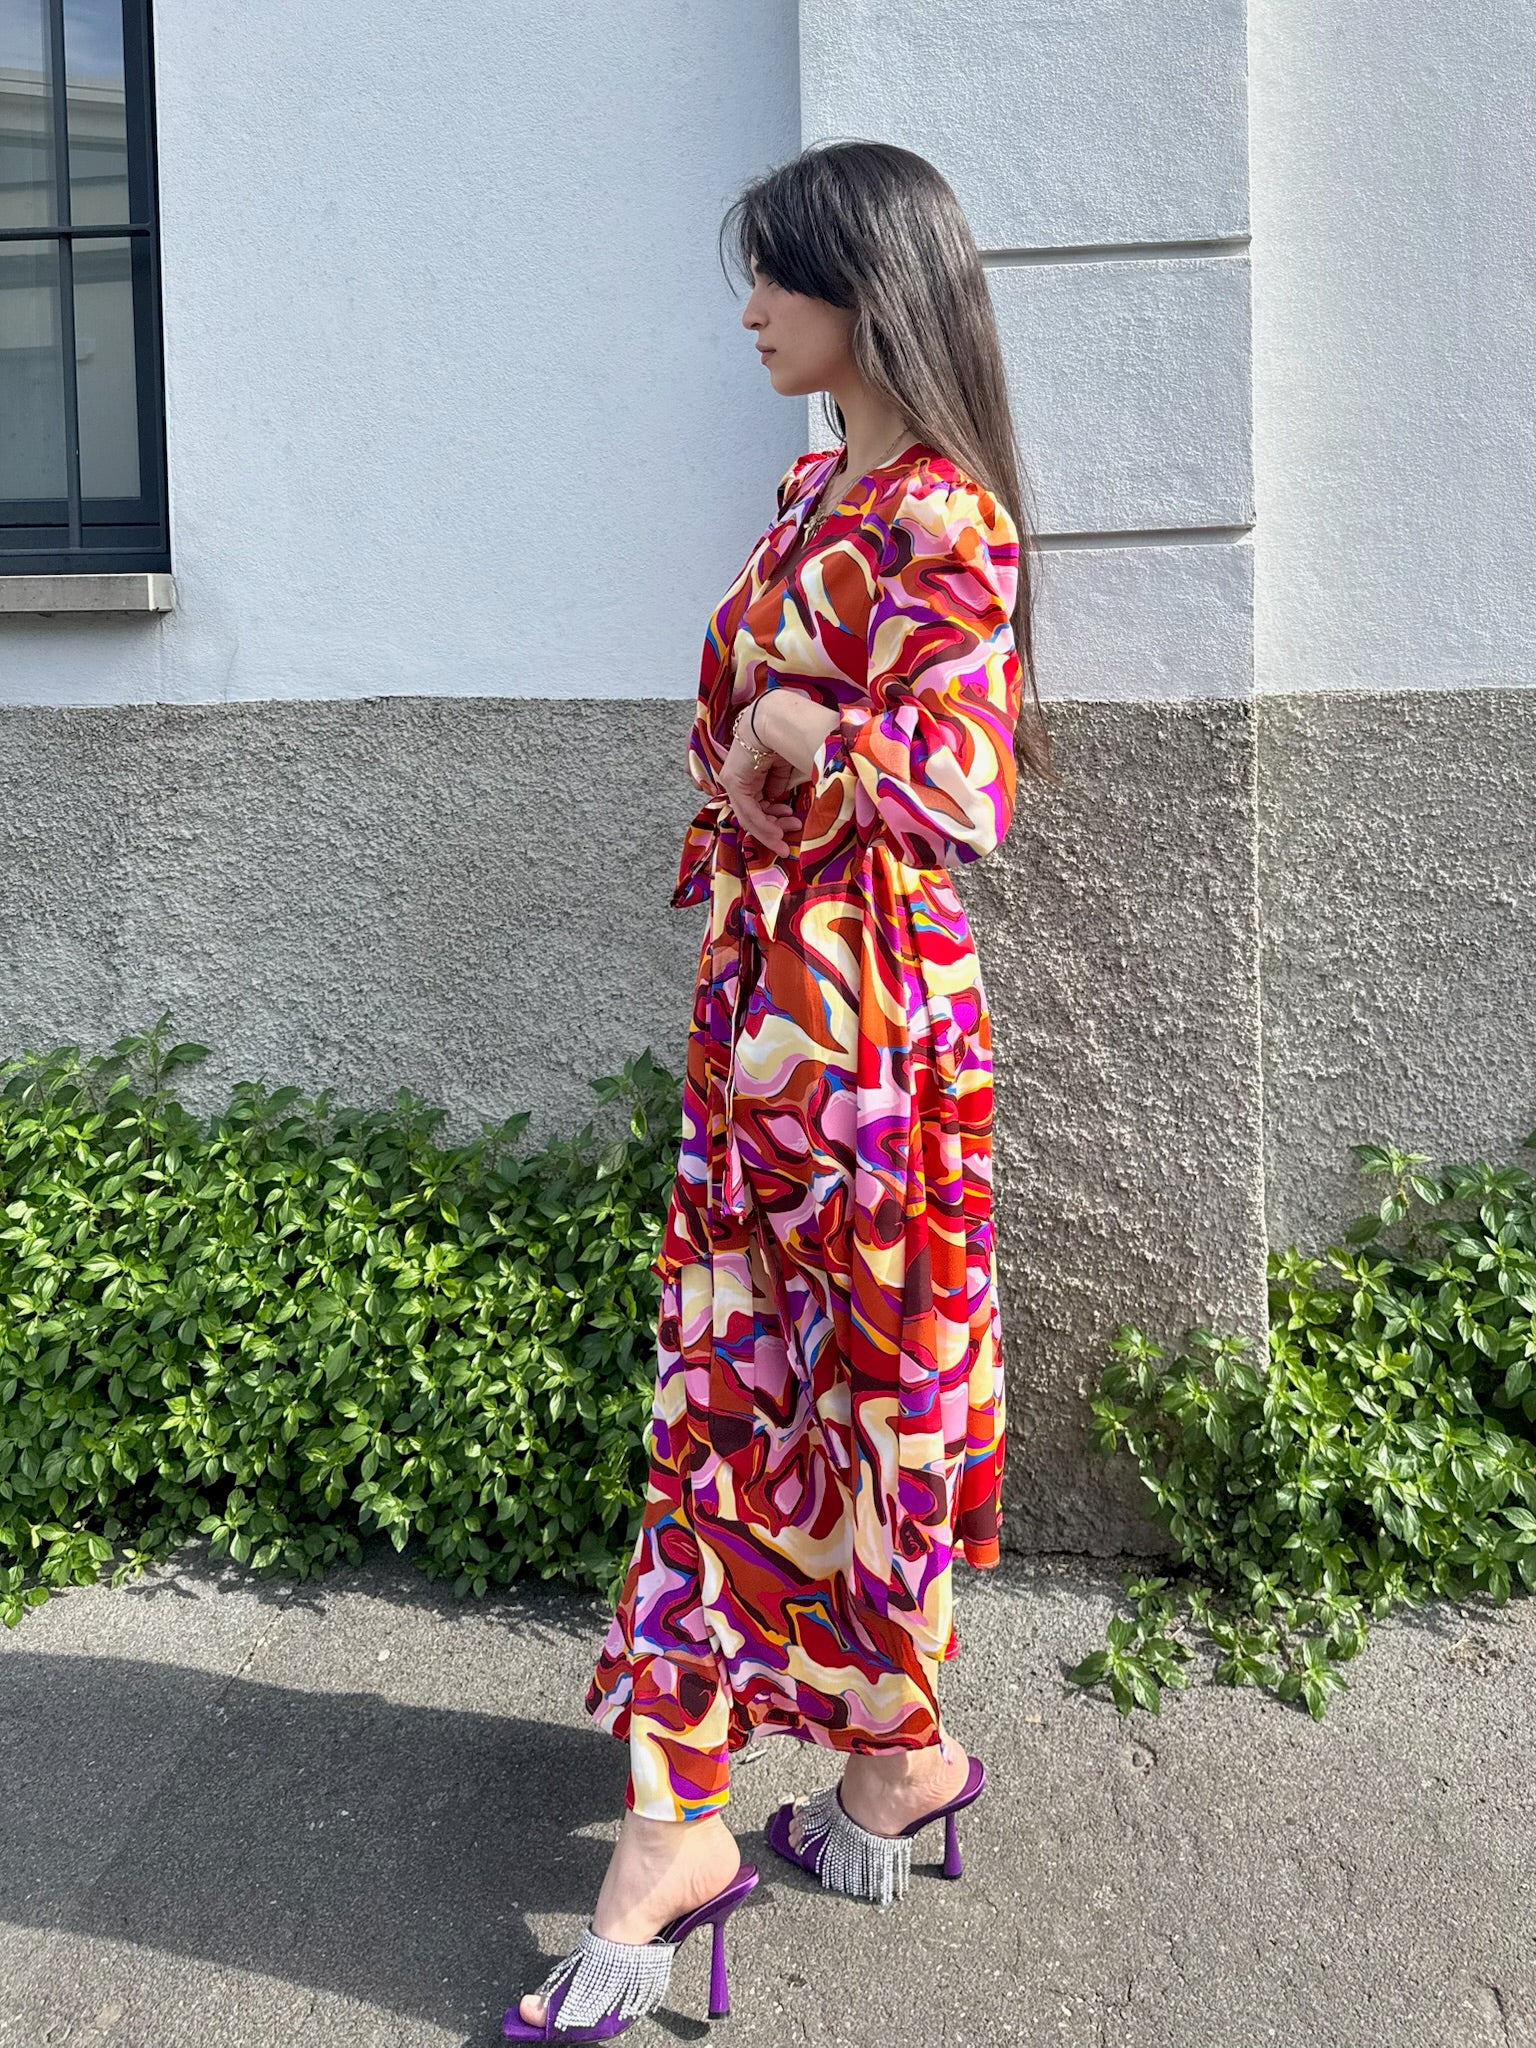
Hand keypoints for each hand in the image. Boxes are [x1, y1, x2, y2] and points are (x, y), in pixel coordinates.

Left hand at [720, 725, 799, 858]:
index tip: (790, 826)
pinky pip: (748, 811)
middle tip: (791, 834)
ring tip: (786, 836)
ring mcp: (733, 782)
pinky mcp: (733, 783)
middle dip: (774, 827)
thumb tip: (775, 797)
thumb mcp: (781, 769)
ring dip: (769, 830)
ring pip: (749, 816)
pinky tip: (776, 833)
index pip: (757, 805)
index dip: (774, 820)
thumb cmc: (782, 739)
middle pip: (753, 814)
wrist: (774, 722)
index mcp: (749, 776)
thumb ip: (776, 784)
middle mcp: (738, 781)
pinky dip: (762, 825)